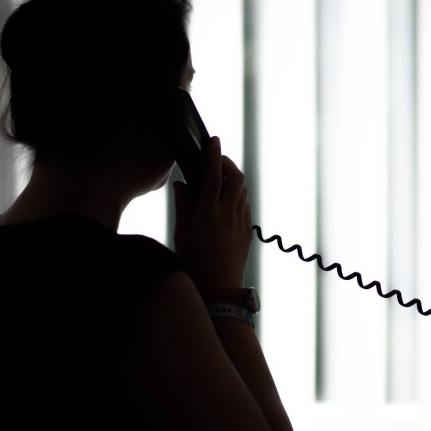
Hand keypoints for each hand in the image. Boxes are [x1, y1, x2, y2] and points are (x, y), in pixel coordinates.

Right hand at [173, 137, 252, 293]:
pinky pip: (245, 207)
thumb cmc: (194, 264)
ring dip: (233, 181)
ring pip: (242, 191)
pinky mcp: (248, 232)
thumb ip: (183, 206)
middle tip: (216, 161)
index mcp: (208, 212)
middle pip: (235, 177)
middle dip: (227, 164)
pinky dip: (237, 198)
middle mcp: (228, 213)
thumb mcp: (182, 234)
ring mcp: (241, 222)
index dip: (213, 154)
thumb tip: (182, 185)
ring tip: (220, 182)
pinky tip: (226, 205)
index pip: (212, 174)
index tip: (213, 140)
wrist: (219, 289)